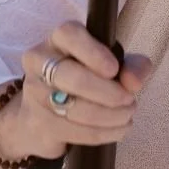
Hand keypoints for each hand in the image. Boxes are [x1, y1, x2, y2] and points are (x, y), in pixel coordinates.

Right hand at [1, 22, 153, 160]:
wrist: (45, 116)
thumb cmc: (88, 79)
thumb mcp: (116, 65)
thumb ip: (133, 66)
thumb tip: (133, 82)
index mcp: (59, 39)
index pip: (69, 34)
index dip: (93, 53)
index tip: (114, 69)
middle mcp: (40, 61)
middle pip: (70, 76)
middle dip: (107, 92)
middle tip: (129, 100)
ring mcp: (34, 92)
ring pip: (72, 107)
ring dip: (109, 116)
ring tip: (127, 115)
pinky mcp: (36, 122)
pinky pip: (72, 130)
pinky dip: (101, 133)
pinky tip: (118, 130)